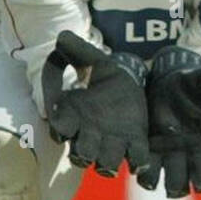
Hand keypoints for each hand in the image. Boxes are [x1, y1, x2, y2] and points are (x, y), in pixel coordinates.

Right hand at [40, 31, 149, 175]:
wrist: (131, 86)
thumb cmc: (106, 78)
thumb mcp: (95, 61)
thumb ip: (78, 51)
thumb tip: (62, 35)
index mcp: (74, 116)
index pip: (60, 128)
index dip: (60, 129)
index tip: (64, 126)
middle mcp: (89, 134)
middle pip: (80, 153)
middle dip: (82, 154)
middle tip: (87, 149)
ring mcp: (112, 142)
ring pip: (104, 163)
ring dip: (106, 163)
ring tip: (111, 159)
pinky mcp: (134, 143)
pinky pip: (135, 159)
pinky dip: (138, 162)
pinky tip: (141, 161)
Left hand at [136, 47, 200, 194]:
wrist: (166, 84)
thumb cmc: (195, 84)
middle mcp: (200, 153)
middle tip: (195, 166)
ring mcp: (177, 157)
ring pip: (178, 185)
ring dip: (174, 182)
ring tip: (169, 164)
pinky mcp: (154, 155)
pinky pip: (151, 176)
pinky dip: (148, 175)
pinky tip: (146, 161)